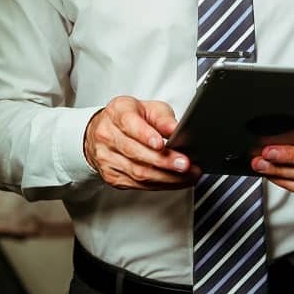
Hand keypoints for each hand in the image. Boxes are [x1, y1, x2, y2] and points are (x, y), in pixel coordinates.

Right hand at [83, 96, 200, 189]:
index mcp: (117, 112)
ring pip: (138, 172)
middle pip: (135, 152)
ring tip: (188, 175)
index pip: (129, 124)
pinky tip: (176, 181)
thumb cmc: (132, 117)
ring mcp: (107, 158)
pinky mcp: (111, 176)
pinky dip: (161, 184)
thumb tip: (176, 129)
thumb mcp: (149, 109)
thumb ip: (163, 118)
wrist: (105, 130)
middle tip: (185, 164)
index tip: (161, 144)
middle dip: (163, 160)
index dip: (145, 135)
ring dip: (166, 177)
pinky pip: (138, 185)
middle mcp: (107, 135)